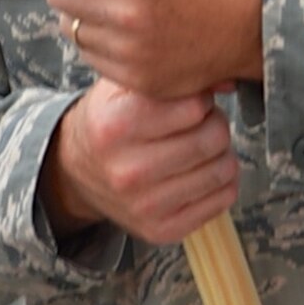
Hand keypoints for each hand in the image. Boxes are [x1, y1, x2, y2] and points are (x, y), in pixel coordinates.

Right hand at [43, 78, 238, 245]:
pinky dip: (222, 181)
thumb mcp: (124, 86)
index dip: (202, 97)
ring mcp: (146, 206)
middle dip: (216, 123)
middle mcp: (129, 170)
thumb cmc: (108, 120)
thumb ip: (169, 74)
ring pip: (222, 170)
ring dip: (222, 152)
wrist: (78, 171)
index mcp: (116, 125)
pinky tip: (203, 169)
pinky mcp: (162, 230)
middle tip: (204, 121)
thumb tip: (225, 80)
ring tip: (203, 144)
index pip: (193, 106)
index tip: (194, 100)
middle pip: (212, 138)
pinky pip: (222, 200)